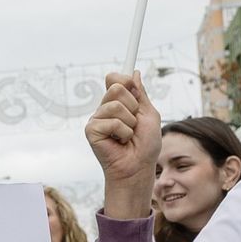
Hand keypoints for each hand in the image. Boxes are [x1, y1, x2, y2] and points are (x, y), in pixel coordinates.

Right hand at [85, 71, 160, 219]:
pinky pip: (111, 120)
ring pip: (115, 104)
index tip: (131, 81)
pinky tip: (119, 142)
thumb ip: (140, 94)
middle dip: (132, 104)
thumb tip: (134, 73)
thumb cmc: (145, 146)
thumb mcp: (149, 115)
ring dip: (130, 122)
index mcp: (118, 103)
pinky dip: (122, 132)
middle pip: (115, 86)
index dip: (122, 77)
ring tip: (127, 136)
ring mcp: (96, 119)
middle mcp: (105, 108)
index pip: (114, 78)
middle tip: (134, 122)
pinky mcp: (91, 131)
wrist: (138, 168)